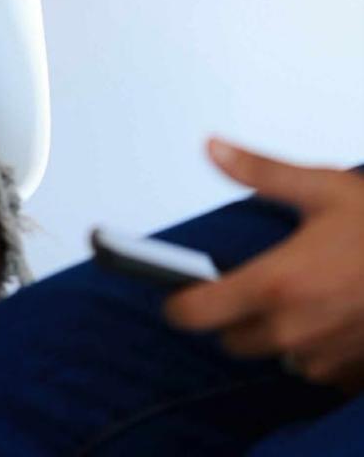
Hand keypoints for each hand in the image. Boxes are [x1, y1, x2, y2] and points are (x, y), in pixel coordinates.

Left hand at [165, 137, 363, 391]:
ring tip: (304, 292)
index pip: (199, 313)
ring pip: (275, 354)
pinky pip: (314, 367)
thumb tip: (214, 148)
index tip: (175, 296)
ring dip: (278, 331)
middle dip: (234, 314)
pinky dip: (314, 345)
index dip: (180, 304)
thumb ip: (259, 172)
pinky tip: (332, 313)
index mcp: (275, 284)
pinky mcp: (349, 374)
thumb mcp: (321, 187)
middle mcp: (293, 329)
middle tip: (256, 280)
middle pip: (233, 339)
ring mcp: (322, 358)